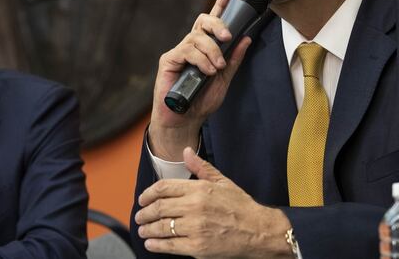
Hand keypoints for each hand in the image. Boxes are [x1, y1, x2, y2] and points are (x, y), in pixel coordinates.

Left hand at [135, 147, 292, 258]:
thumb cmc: (241, 206)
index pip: (163, 187)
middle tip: (140, 216)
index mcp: (199, 188)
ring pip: (162, 226)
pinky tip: (151, 243)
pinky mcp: (198, 246)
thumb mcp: (222, 182)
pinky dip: (156, 244)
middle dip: (144, 213)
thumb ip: (201, 167)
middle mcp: (195, 206)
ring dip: (147, 229)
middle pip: (159, 207)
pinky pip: (170, 245)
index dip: (148, 194)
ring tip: (143, 230)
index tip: (142, 200)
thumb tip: (186, 151)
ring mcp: (195, 227)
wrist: (259, 231)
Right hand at [149, 0, 252, 159]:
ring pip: (197, 37)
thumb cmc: (201, 101)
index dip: (220, 5)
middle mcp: (191, 46)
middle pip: (203, 22)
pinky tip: (207, 71)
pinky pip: (187, 50)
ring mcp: (179, 52)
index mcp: (205, 49)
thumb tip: (246, 38)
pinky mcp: (169, 60)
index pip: (212, 22)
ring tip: (217, 67)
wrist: (185, 121)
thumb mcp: (224, 80)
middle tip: (228, 36)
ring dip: (212, 50)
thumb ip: (234, 60)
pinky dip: (201, 59)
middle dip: (218, 24)